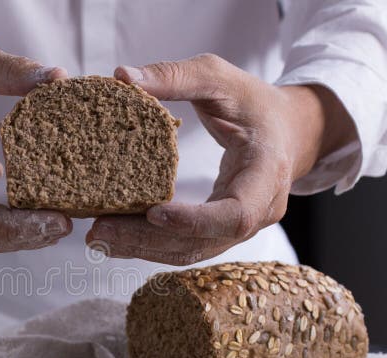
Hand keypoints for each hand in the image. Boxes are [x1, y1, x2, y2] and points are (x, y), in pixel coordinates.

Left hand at [86, 54, 355, 264]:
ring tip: (97, 237)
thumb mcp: (222, 78)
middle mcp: (258, 211)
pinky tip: (114, 237)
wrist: (289, 131)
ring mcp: (241, 228)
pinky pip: (186, 247)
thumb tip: (123, 76)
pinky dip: (149, 245)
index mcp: (266, 174)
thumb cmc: (256, 103)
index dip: (195, 220)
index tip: (153, 213)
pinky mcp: (221, 232)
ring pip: (191, 251)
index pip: (236, 213)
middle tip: (100, 230)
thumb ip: (177, 76)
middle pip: (203, 242)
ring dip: (142, 249)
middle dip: (149, 241)